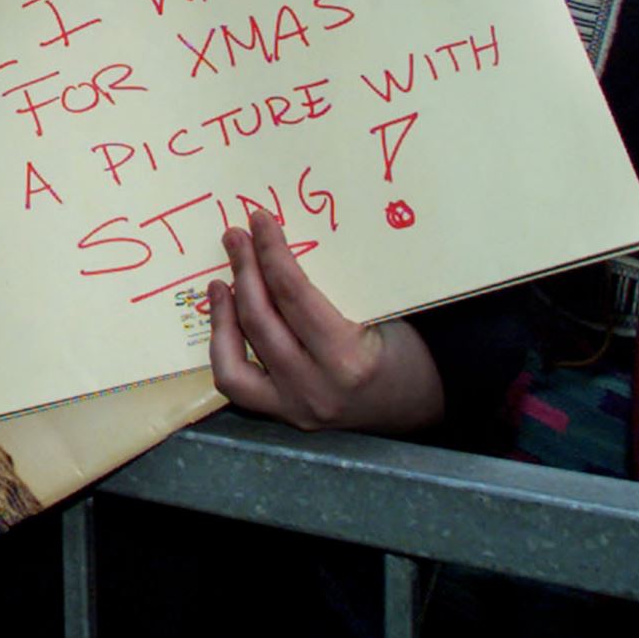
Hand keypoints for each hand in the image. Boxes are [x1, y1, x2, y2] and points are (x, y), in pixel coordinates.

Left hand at [208, 210, 444, 433]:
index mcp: (350, 359)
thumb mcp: (382, 314)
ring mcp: (295, 407)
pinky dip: (223, 347)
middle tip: (236, 237)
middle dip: (244, 270)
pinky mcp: (282, 416)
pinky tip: (223, 318)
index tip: (260, 221)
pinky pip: (234, 382)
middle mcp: (316, 387)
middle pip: (261, 319)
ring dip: (223, 309)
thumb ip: (335, 287)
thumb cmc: (404, 351)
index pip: (293, 295)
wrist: (417, 404)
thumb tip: (280, 242)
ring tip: (221, 279)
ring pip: (236, 355)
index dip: (272, 253)